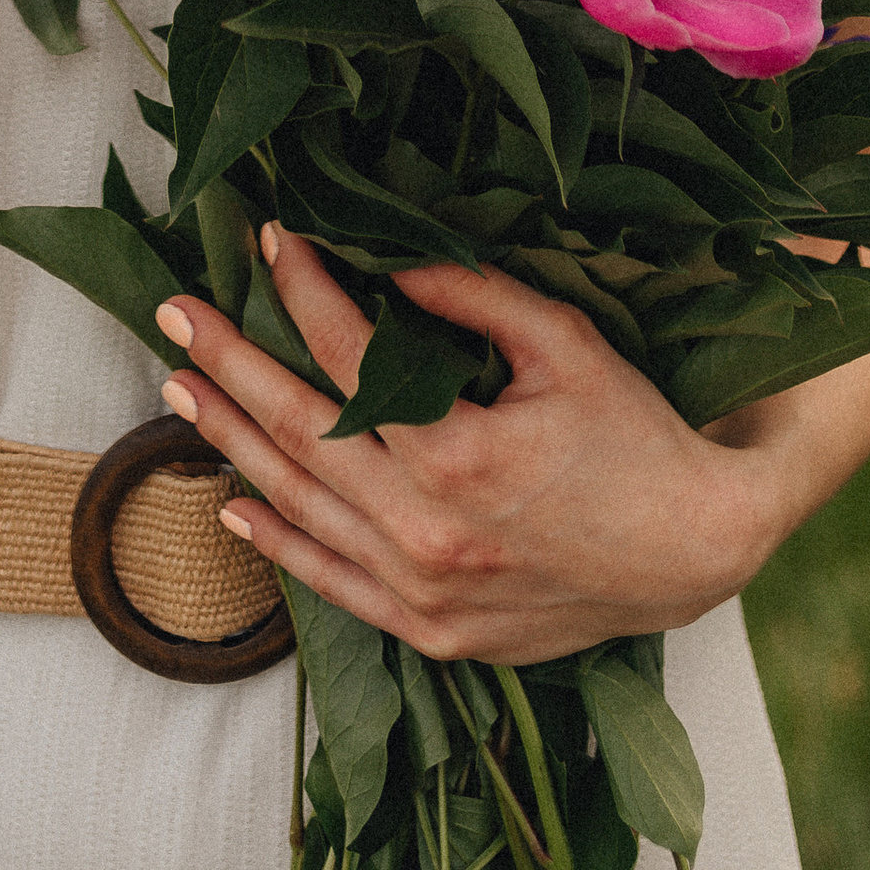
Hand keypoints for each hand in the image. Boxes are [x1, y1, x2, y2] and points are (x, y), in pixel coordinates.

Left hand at [153, 228, 778, 661]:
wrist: (694, 551)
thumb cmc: (634, 435)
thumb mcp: (565, 345)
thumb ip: (474, 300)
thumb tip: (388, 266)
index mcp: (461, 455)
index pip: (351, 358)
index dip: (305, 291)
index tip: (271, 238)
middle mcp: (427, 532)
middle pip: (302, 432)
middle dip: (230, 363)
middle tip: (175, 311)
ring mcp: (423, 592)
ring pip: (301, 506)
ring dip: (232, 442)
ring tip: (178, 387)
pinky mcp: (432, 632)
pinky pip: (332, 585)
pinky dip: (278, 544)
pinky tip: (232, 503)